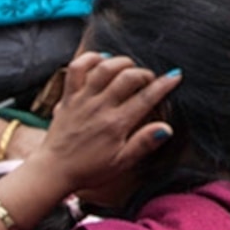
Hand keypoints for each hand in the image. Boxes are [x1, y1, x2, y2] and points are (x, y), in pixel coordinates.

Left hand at [32, 52, 182, 192]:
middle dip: (144, 73)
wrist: (54, 171)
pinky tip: (101, 60)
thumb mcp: (121, 163)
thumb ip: (143, 144)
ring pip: (104, 68)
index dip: (164, 84)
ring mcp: (82, 99)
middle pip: (127, 77)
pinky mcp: (68, 97)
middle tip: (150, 78)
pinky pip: (76, 69)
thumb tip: (166, 128)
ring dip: (120, 62)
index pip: (146, 98)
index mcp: (116, 124)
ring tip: (129, 66)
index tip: (175, 76)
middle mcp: (100, 107)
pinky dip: (89, 59)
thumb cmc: (89, 169)